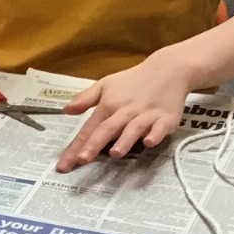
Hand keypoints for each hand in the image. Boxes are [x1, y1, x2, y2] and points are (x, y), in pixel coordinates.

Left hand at [55, 50, 194, 172]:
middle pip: (107, 129)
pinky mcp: (167, 117)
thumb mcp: (105, 84)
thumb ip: (85, 98)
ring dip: (124, 141)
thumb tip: (65, 110)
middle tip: (82, 160)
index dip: (76, 147)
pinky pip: (161, 127)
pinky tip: (149, 142)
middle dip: (94, 145)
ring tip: (114, 154)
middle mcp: (125, 111)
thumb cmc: (132, 80)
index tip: (64, 165)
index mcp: (108, 104)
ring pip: (133, 128)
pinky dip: (156, 134)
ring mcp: (147, 114)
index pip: (89, 128)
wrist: (169, 69)